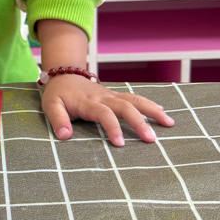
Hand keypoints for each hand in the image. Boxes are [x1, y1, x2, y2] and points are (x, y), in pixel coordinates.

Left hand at [40, 73, 173, 146]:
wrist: (64, 75)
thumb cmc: (58, 94)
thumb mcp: (50, 105)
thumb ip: (58, 120)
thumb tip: (64, 135)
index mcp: (89, 101)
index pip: (104, 114)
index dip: (112, 128)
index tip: (120, 144)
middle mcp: (104, 97)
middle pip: (126, 106)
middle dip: (140, 122)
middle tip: (152, 140)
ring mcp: (112, 95)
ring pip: (135, 99)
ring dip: (152, 110)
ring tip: (169, 123)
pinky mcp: (116, 95)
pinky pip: (135, 98)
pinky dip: (150, 104)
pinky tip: (162, 112)